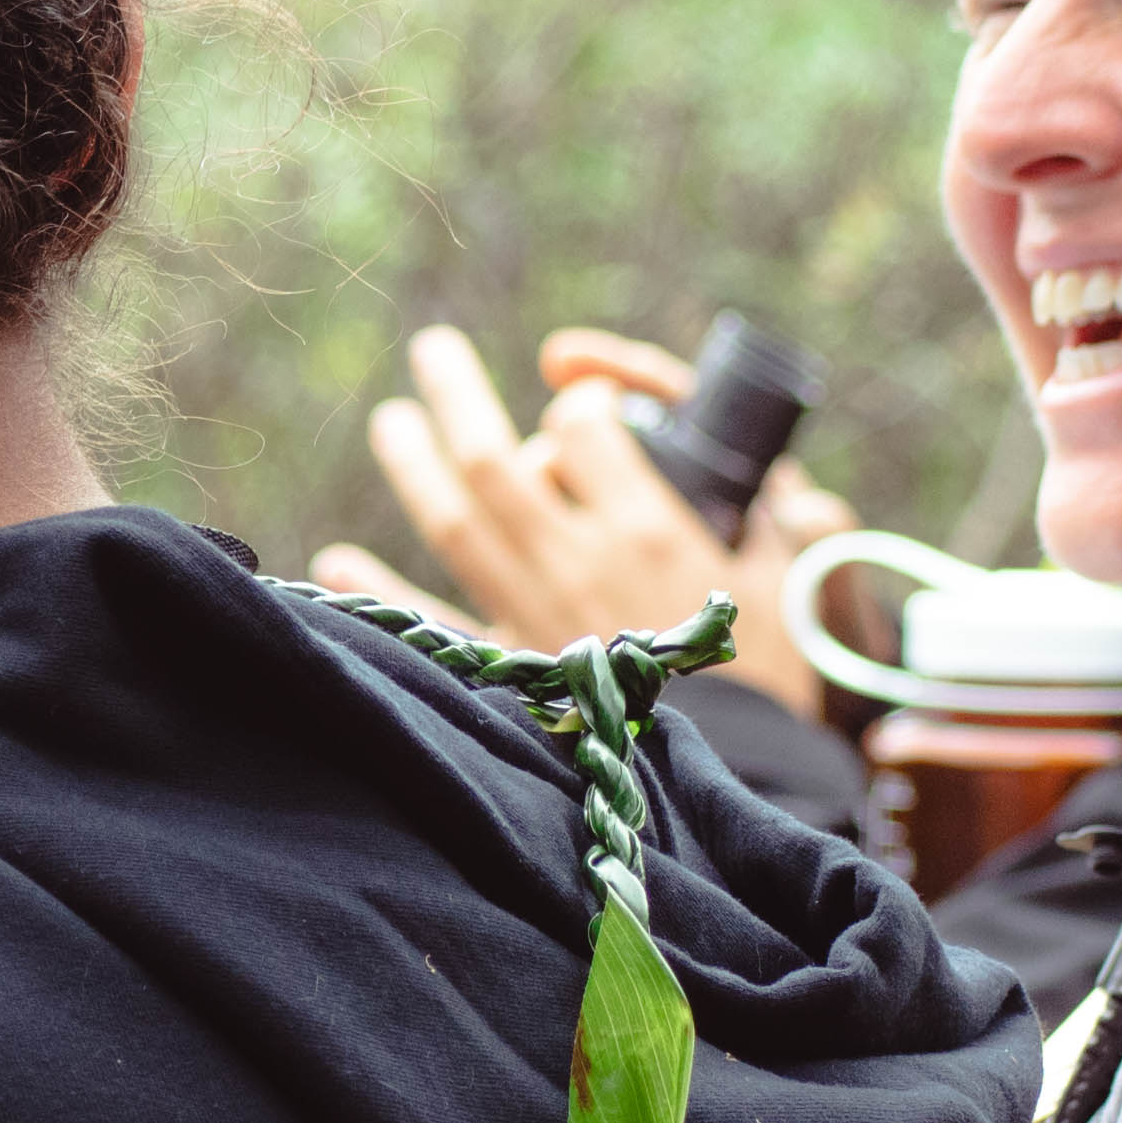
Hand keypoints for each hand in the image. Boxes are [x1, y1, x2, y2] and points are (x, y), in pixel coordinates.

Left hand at [306, 322, 846, 710]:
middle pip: (496, 460)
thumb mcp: (788, 573)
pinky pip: (432, 626)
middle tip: (432, 349)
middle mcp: (578, 563)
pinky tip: (333, 564)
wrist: (746, 773)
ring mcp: (535, 616)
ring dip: (412, 466)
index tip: (582, 407)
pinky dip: (377, 595)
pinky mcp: (513, 669)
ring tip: (391, 420)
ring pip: (454, 523)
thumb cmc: (777, 670)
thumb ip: (770, 505)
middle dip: (457, 395)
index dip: (579, 403)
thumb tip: (763, 464)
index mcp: (649, 528)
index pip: (583, 429)